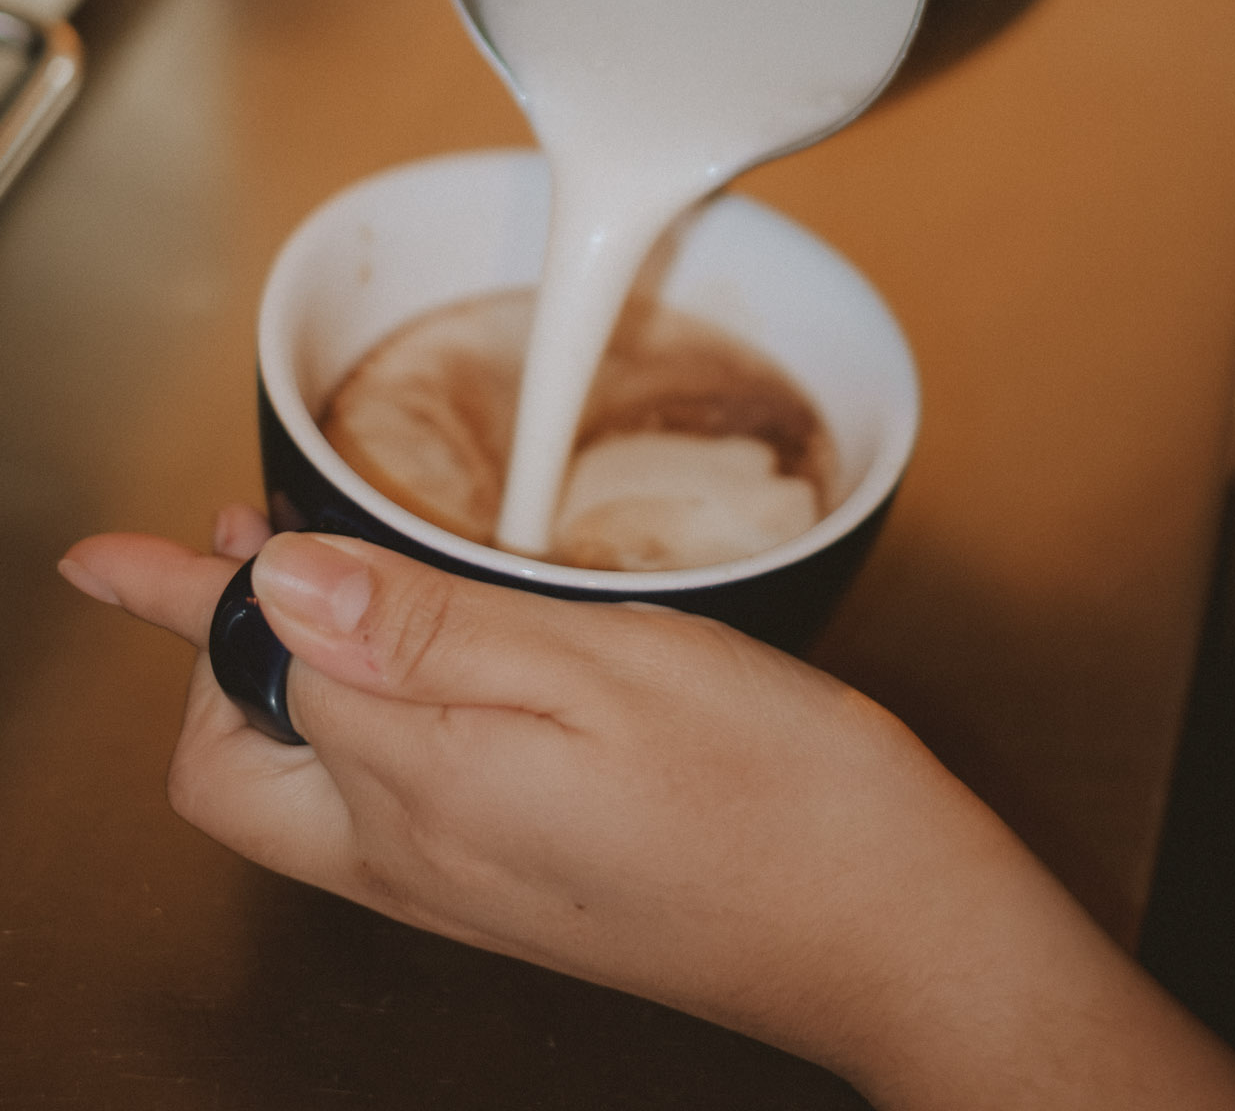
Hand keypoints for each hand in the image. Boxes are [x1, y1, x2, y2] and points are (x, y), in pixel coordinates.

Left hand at [60, 515, 1234, 1108]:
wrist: (889, 923)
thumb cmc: (770, 794)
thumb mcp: (598, 672)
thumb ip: (428, 631)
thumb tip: (283, 586)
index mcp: (418, 793)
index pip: (249, 681)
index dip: (183, 598)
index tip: (108, 555)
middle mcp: (415, 857)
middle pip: (240, 763)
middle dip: (223, 647)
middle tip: (242, 547)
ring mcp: (463, 883)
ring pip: (306, 776)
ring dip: (294, 666)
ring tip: (321, 576)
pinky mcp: (514, 885)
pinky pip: (382, 794)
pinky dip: (368, 706)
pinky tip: (424, 656)